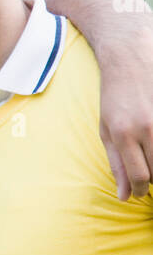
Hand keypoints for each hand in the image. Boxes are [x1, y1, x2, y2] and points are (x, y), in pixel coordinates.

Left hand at [98, 17, 152, 198]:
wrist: (130, 59)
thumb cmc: (114, 97)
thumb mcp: (106, 129)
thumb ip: (116, 163)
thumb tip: (124, 195)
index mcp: (124, 134)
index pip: (141, 177)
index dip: (142, 189)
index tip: (140, 191)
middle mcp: (146, 127)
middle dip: (152, 179)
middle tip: (146, 174)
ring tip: (149, 154)